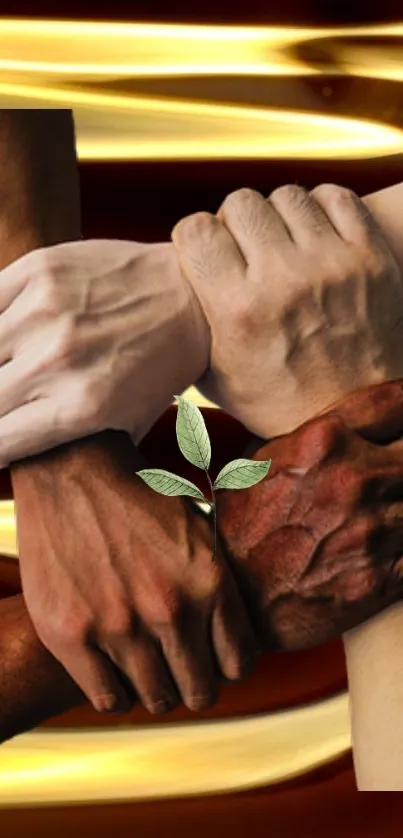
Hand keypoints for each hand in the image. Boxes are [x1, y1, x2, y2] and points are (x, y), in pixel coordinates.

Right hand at [0, 239, 208, 464]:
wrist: (193, 297)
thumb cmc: (160, 367)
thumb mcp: (130, 423)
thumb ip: (78, 449)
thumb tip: (21, 459)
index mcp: (80, 407)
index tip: (2, 441)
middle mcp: (57, 361)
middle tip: (13, 398)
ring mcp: (44, 311)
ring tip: (14, 367)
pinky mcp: (39, 270)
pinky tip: (11, 334)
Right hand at [12, 431, 254, 713]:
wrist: (73, 469)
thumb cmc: (138, 496)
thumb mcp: (198, 528)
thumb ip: (219, 581)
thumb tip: (245, 625)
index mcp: (209, 581)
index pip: (240, 664)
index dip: (227, 666)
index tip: (213, 659)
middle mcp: (169, 608)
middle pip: (200, 692)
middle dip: (194, 684)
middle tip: (179, 668)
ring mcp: (118, 625)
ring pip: (157, 699)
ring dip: (155, 687)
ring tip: (144, 663)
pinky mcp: (71, 635)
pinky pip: (109, 699)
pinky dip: (115, 691)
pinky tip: (114, 668)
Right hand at [172, 184, 402, 438]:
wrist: (356, 418)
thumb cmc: (281, 403)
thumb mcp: (218, 379)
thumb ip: (190, 330)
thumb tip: (166, 296)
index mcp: (239, 312)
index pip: (196, 230)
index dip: (195, 237)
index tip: (205, 252)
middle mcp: (284, 281)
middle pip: (241, 203)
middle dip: (235, 223)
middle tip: (245, 250)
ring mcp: (333, 265)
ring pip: (288, 196)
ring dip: (279, 216)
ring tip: (283, 245)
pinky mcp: (371, 257)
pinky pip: (337, 198)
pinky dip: (321, 210)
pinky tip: (315, 237)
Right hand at [217, 378, 402, 649]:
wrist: (235, 601)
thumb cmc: (242, 527)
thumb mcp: (260, 460)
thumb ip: (309, 433)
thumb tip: (346, 421)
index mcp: (324, 441)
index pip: (395, 402)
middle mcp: (356, 479)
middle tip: (395, 465)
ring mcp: (376, 529)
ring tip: (392, 503)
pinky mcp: (387, 575)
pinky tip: (395, 532)